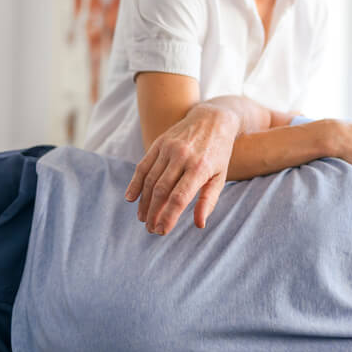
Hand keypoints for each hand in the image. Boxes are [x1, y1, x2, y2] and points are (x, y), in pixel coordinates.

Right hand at [124, 104, 239, 233]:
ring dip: (144, 202)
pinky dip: (135, 183)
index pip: (179, 198)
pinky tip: (131, 198)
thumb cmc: (218, 154)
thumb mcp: (220, 177)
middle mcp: (182, 156)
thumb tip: (199, 225)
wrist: (213, 120)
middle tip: (151, 229)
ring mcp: (169, 148)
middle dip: (154, 213)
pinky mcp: (159, 143)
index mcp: (200, 167)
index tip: (161, 231)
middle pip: (161, 191)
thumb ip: (208, 201)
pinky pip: (143, 166)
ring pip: (150, 180)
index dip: (168, 217)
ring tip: (143, 218)